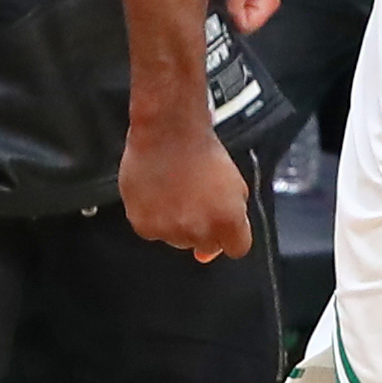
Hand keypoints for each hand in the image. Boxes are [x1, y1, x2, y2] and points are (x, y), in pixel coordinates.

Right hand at [121, 98, 255, 259]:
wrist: (168, 131)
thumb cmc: (201, 150)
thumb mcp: (235, 183)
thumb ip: (233, 218)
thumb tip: (213, 251)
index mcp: (227, 221)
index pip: (236, 249)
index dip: (229, 235)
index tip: (221, 224)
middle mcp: (200, 231)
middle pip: (205, 245)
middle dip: (202, 228)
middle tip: (194, 200)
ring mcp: (170, 231)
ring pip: (177, 240)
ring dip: (176, 224)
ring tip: (174, 192)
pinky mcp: (145, 226)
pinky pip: (152, 232)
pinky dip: (153, 217)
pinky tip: (157, 194)